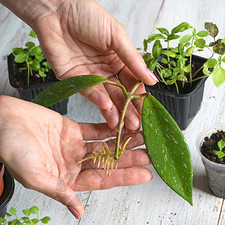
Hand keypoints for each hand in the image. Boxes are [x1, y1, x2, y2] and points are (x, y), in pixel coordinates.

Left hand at [0, 0, 157, 129]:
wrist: (57, 9)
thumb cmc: (87, 15)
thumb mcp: (117, 36)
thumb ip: (133, 60)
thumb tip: (152, 80)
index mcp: (118, 60)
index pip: (132, 83)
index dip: (139, 97)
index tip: (146, 111)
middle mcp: (105, 70)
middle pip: (120, 94)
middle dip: (128, 110)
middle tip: (135, 125)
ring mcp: (90, 76)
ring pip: (105, 97)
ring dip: (114, 111)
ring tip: (122, 125)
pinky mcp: (74, 80)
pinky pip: (88, 92)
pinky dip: (98, 100)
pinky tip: (108, 108)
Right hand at [0, 96, 151, 218]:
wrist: (2, 121)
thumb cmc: (11, 150)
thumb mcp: (35, 177)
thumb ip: (59, 193)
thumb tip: (78, 213)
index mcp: (66, 180)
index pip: (102, 181)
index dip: (124, 178)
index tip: (145, 175)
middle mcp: (73, 164)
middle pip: (107, 163)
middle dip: (130, 159)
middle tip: (151, 155)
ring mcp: (73, 146)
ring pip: (104, 145)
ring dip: (123, 142)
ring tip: (144, 139)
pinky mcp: (70, 129)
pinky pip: (94, 128)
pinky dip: (109, 127)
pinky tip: (124, 126)